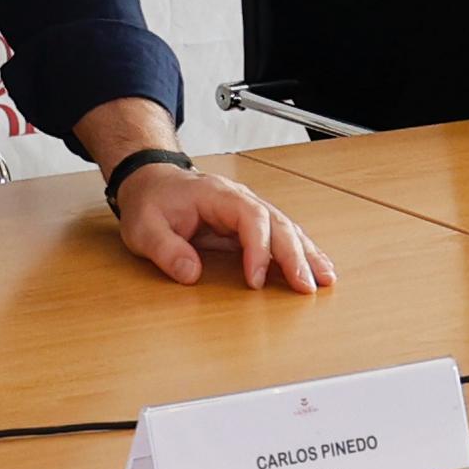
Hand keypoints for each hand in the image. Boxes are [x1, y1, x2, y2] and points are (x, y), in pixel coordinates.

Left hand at [107, 157, 337, 291]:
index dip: (258, 249)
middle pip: (277, 223)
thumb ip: (166, 249)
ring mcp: (248, 210)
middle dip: (295, 255)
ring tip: (324, 279)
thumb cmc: (151, 202)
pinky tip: (315, 268)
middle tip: (307, 286)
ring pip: (286, 229)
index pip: (250, 218)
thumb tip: (190, 273)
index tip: (256, 280)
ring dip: (306, 254)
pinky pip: (280, 236)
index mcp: (218, 195)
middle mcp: (240, 200)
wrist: (151, 183)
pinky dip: (300, 252)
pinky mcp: (250, 225)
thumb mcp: (144, 228)